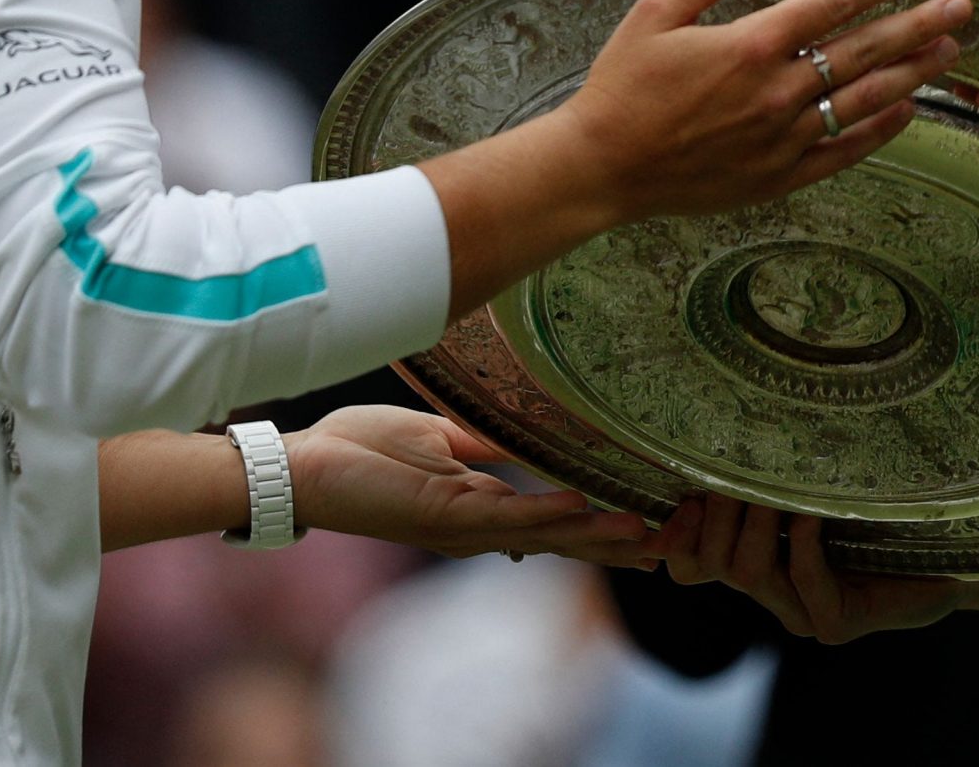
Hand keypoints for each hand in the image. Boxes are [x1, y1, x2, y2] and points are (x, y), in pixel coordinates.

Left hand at [287, 406, 653, 567]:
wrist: (305, 465)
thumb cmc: (360, 448)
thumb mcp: (439, 439)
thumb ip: (487, 445)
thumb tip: (534, 434)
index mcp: (481, 505)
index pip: (554, 520)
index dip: (603, 524)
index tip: (652, 524)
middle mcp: (480, 525)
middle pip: (562, 540)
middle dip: (616, 544)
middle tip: (673, 544)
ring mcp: (465, 525)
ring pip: (545, 534)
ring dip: (598, 534)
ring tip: (647, 533)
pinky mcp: (445, 516)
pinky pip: (507, 515)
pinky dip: (548, 513)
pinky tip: (585, 509)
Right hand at [557, 0, 974, 226]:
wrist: (601, 169)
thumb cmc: (621, 87)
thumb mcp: (654, 14)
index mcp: (748, 46)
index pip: (832, 4)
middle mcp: (776, 92)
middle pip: (864, 51)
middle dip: (918, 24)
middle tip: (961, 6)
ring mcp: (782, 138)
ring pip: (864, 100)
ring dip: (912, 73)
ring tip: (948, 52)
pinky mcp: (779, 176)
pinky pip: (844, 150)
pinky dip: (880, 130)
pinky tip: (907, 111)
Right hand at [643, 494, 962, 643]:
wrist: (948, 555)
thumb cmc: (878, 509)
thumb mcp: (816, 485)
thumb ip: (772, 473)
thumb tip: (723, 424)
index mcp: (756, 563)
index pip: (687, 566)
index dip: (672, 538)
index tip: (682, 493)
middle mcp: (772, 594)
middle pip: (711, 564)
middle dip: (718, 513)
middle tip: (735, 471)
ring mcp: (802, 615)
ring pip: (749, 573)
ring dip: (757, 522)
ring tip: (772, 486)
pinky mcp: (837, 625)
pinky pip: (806, 583)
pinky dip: (803, 544)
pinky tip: (812, 514)